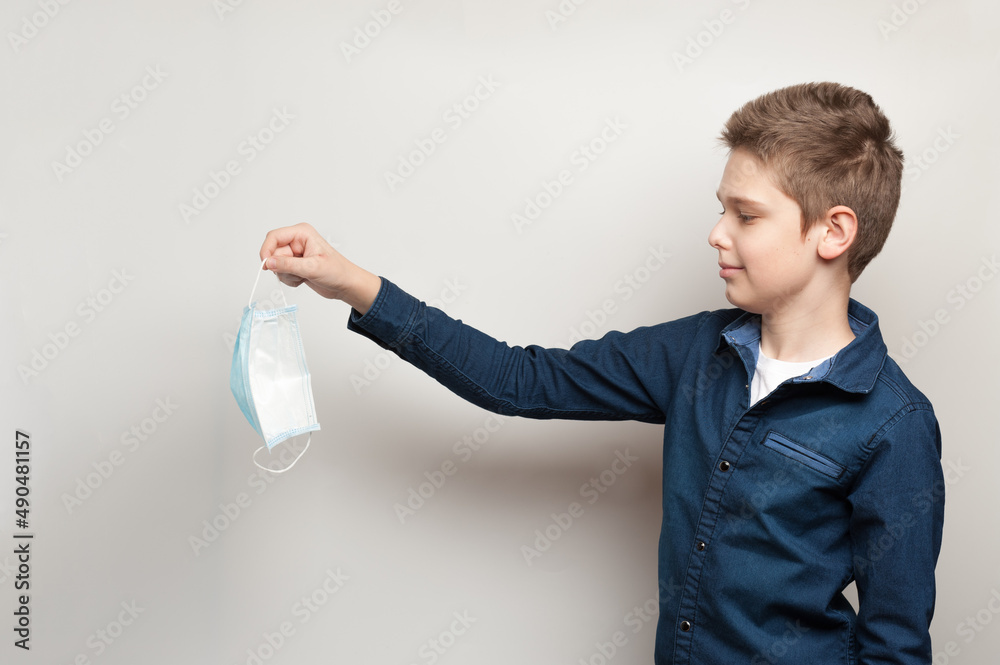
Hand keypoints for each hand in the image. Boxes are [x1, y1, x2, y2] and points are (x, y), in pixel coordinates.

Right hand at [259, 223, 380, 313]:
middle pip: (273, 252)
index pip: (274, 236)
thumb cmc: (337, 272)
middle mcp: (297, 241)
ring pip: (276, 264)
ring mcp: (295, 253)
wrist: (346, 285)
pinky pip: (281, 273)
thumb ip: (288, 265)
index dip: (267, 250)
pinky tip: (303, 279)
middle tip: (296, 273)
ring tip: (303, 276)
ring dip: (286, 275)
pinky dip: (290, 279)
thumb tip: (268, 262)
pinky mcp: (295, 265)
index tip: (266, 265)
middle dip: (282, 267)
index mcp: (302, 233)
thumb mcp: (312, 268)